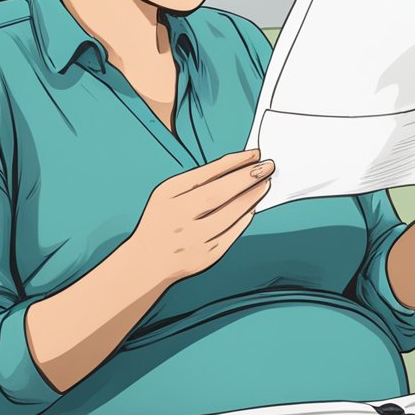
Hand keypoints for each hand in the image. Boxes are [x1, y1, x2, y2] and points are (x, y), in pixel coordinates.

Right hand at [132, 150, 273, 281]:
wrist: (147, 261)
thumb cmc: (162, 220)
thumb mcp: (167, 194)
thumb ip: (196, 180)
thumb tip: (236, 167)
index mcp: (168, 196)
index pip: (206, 174)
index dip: (234, 162)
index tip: (254, 154)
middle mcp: (179, 217)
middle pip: (220, 193)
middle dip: (248, 177)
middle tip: (267, 167)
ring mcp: (193, 239)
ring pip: (230, 215)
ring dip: (251, 197)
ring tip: (265, 184)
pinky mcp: (206, 256)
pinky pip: (232, 234)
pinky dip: (244, 219)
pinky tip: (252, 207)